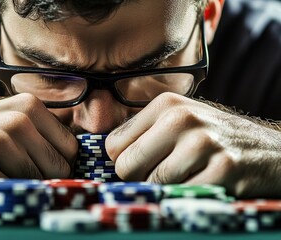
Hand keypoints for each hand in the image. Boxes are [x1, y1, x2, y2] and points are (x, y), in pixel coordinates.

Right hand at [0, 93, 77, 194]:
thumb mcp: (7, 122)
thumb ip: (41, 133)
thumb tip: (77, 156)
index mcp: (29, 105)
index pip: (71, 147)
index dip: (59, 163)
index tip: (40, 166)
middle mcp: (17, 119)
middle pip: (60, 166)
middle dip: (43, 177)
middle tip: (16, 172)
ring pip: (39, 182)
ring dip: (21, 186)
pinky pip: (14, 192)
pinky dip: (4, 194)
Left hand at [106, 92, 280, 197]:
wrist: (268, 150)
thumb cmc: (213, 137)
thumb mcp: (179, 121)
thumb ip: (144, 132)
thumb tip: (107, 154)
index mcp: (166, 105)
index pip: (114, 145)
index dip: (123, 161)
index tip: (140, 165)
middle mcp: (182, 119)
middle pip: (127, 166)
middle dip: (139, 179)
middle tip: (161, 176)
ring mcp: (203, 144)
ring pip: (153, 185)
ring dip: (164, 189)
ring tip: (185, 177)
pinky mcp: (222, 171)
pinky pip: (180, 196)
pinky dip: (184, 197)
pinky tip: (200, 184)